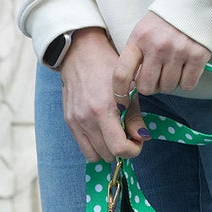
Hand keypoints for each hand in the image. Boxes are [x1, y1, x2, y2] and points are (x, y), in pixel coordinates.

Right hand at [59, 27, 145, 162]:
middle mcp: (87, 119)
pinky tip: (102, 132)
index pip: (119, 148)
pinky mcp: (69, 121)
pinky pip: (83, 147)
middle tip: (128, 136)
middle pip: (107, 155)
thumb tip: (142, 138)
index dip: (133, 151)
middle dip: (121, 150)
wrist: (81, 55)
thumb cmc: (108, 68)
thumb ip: (135, 118)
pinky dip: (95, 145)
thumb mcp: (128, 90)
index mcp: (104, 110)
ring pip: (93, 156)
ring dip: (107, 151)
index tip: (138, 142)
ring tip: (114, 136)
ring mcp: (75, 122)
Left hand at [115, 12, 211, 98]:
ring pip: (168, 88)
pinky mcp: (198, 56)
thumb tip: (130, 84)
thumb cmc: (165, 19)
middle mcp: (157, 47)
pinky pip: (188, 84)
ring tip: (173, 67)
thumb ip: (136, 55)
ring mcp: (178, 52)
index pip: (121, 74)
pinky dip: (187, 81)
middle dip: (151, 86)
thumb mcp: (143, 31)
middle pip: (147, 87)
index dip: (119, 92)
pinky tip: (187, 68)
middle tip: (157, 76)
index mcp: (139, 39)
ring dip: (170, 83)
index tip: (122, 100)